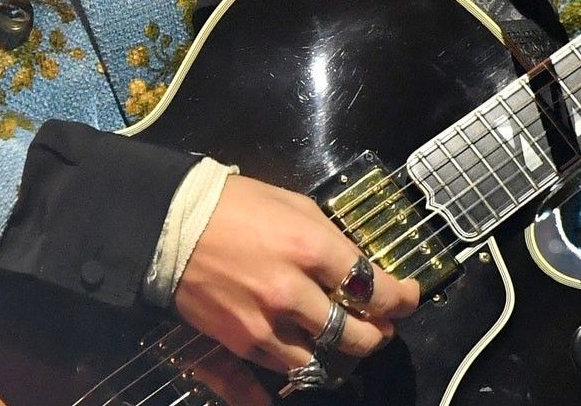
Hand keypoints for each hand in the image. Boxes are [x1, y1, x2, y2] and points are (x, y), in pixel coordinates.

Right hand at [172, 174, 420, 405]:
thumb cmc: (235, 206)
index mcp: (310, 247)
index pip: (375, 288)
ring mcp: (265, 323)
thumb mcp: (294, 205)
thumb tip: (358, 267)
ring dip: (342, 357)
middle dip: (378, 335)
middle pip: (357, 335)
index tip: (409, 299)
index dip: (402, 300)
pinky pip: (280, 375)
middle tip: (381, 328)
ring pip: (323, 362)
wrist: (171, 225)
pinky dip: (300, 373)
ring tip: (345, 345)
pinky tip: (310, 366)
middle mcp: (292, 291)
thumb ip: (330, 239)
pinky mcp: (239, 342)